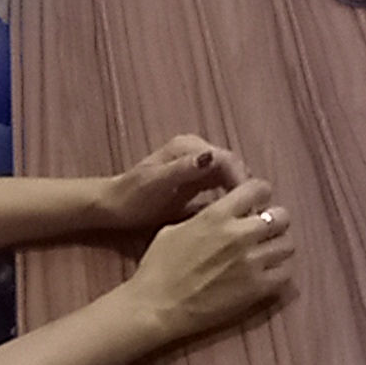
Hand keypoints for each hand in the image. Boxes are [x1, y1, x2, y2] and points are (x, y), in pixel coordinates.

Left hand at [91, 134, 243, 234]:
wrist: (112, 206)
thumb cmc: (132, 196)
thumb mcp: (156, 183)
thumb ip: (183, 169)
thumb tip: (211, 157)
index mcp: (189, 147)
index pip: (227, 159)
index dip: (242, 180)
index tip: (250, 206)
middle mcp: (196, 151)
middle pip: (233, 166)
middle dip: (245, 188)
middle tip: (253, 216)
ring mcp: (196, 164)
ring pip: (230, 175)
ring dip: (240, 193)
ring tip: (247, 217)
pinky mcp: (196, 178)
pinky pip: (222, 184)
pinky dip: (231, 197)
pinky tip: (235, 215)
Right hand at [123, 179, 294, 339]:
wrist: (156, 306)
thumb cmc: (158, 267)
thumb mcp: (175, 228)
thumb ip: (205, 216)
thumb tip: (222, 212)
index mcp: (218, 215)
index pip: (259, 188)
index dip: (260, 195)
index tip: (256, 204)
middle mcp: (240, 234)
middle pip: (281, 216)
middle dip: (274, 220)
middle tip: (264, 231)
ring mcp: (251, 262)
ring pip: (288, 244)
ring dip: (279, 245)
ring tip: (267, 252)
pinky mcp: (257, 288)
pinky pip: (286, 272)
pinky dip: (281, 270)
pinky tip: (269, 272)